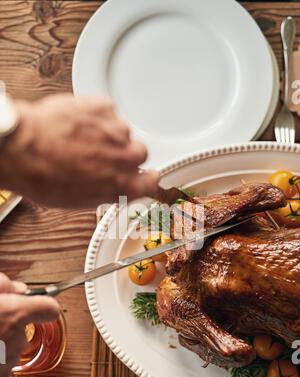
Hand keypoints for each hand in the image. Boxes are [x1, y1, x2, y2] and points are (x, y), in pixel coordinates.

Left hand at [0, 94, 158, 207]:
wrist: (23, 149)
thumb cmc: (44, 178)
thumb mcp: (79, 199)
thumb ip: (106, 191)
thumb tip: (110, 186)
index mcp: (123, 185)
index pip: (152, 181)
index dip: (145, 177)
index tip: (143, 174)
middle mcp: (126, 158)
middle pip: (140, 152)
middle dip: (123, 152)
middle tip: (102, 153)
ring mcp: (117, 130)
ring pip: (122, 130)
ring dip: (107, 133)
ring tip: (81, 138)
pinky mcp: (104, 107)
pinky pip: (107, 111)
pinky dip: (95, 116)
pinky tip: (78, 123)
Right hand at [0, 273, 58, 376]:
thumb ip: (4, 285)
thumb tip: (18, 288)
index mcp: (14, 315)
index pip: (49, 307)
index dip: (43, 303)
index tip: (37, 303)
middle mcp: (16, 339)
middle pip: (27, 327)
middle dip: (13, 322)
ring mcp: (7, 361)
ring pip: (14, 346)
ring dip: (2, 341)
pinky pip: (4, 365)